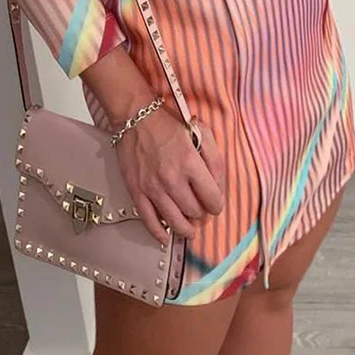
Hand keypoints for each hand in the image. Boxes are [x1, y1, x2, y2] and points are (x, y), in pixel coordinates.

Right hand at [115, 102, 224, 245]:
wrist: (136, 118)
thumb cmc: (169, 124)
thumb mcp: (202, 133)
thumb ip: (215, 159)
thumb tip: (218, 186)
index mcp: (190, 163)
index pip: (212, 199)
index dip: (217, 204)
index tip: (215, 204)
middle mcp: (172, 179)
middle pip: (194, 212)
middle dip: (201, 213)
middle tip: (199, 208)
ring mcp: (153, 188)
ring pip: (175, 222)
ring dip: (186, 229)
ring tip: (189, 229)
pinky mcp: (137, 192)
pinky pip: (149, 221)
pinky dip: (160, 233)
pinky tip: (166, 236)